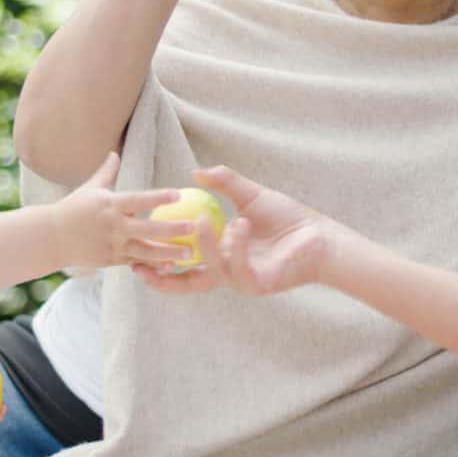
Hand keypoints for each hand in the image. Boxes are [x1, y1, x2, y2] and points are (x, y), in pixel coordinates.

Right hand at [53, 153, 202, 268]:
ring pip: (144, 251)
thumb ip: (106, 172)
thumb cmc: (73, 208)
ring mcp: (112, 245)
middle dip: (171, 229)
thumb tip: (114, 153)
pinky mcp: (111, 260)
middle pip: (146, 229)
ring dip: (168, 253)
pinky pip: (136, 262)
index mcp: (109, 204)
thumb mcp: (90, 188)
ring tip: (189, 254)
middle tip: (193, 226)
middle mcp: (113, 225)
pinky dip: (152, 265)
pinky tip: (171, 266)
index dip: (158, 197)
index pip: (137, 200)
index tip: (178, 194)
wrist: (52, 237)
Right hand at [132, 165, 335, 293]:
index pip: (184, 265)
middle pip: (188, 282)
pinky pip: (238, 268)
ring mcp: (243, 281)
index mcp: (222, 256)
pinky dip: (235, 246)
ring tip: (201, 219)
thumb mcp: (251, 196)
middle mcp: (229, 272)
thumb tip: (196, 172)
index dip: (160, 265)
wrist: (321, 235)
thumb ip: (224, 183)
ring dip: (204, 244)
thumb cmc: (289, 218)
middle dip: (163, 278)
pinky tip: (240, 224)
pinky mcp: (259, 284)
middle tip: (142, 262)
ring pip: (211, 269)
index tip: (136, 255)